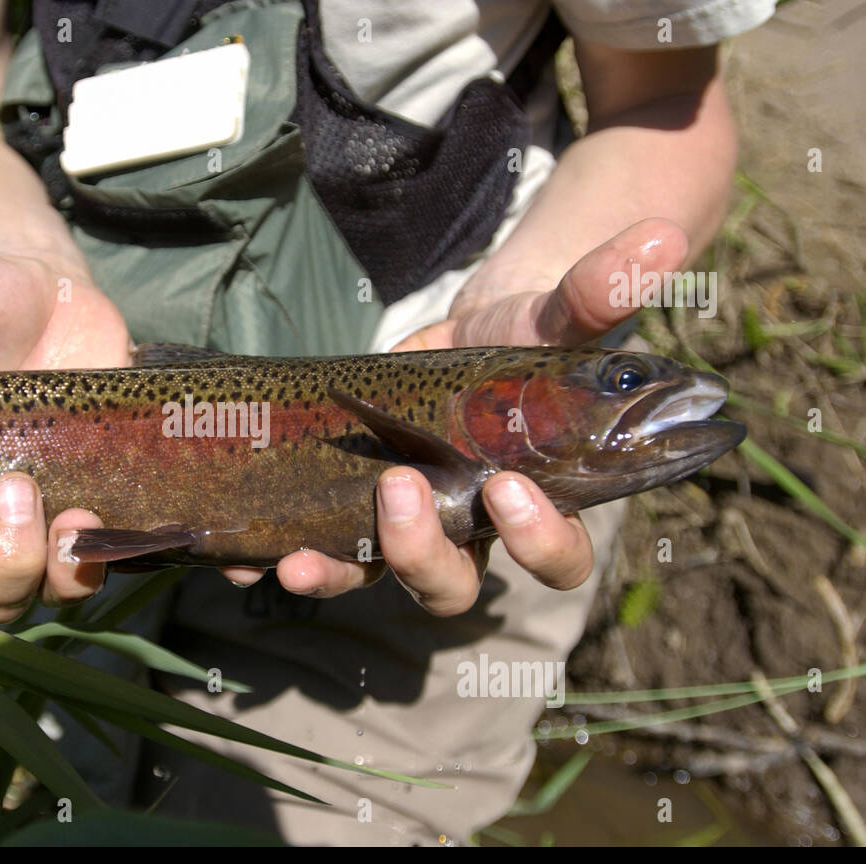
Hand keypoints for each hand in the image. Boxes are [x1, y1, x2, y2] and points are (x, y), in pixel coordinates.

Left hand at [242, 219, 690, 614]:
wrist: (474, 331)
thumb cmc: (534, 332)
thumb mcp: (562, 308)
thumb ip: (602, 290)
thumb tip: (665, 238)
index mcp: (538, 500)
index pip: (556, 556)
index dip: (539, 541)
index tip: (510, 490)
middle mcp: (469, 530)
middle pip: (453, 585)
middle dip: (423, 556)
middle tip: (397, 493)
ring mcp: (405, 522)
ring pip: (376, 575)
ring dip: (336, 574)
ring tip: (295, 562)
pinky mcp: (350, 499)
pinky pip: (318, 543)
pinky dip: (278, 556)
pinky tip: (240, 555)